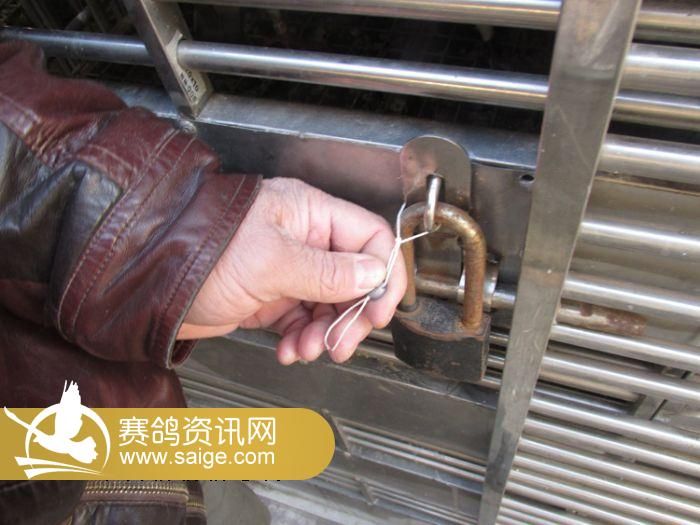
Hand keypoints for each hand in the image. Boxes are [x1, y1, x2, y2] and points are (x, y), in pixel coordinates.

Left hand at [178, 178, 405, 364]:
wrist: (151, 282)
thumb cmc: (202, 251)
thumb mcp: (271, 261)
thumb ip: (327, 272)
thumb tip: (373, 276)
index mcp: (310, 214)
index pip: (370, 237)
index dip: (383, 275)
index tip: (379, 311)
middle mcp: (304, 239)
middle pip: (355, 277)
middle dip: (352, 315)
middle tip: (341, 343)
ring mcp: (288, 269)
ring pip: (330, 305)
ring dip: (325, 334)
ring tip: (307, 350)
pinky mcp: (272, 297)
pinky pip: (303, 321)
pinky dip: (301, 340)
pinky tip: (288, 350)